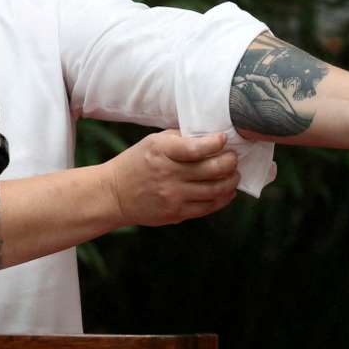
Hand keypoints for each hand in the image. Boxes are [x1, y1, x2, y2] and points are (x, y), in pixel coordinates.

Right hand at [102, 129, 239, 226]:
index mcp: (161, 151)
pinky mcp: (176, 212)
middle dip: (230, 162)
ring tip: (234, 174)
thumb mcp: (152, 142)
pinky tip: (227, 191)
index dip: (216, 143)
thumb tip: (209, 135)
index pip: (196, 148)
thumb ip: (179, 138)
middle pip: (212, 169)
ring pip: (215, 190)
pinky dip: (222, 198)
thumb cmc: (136, 163)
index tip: (223, 139)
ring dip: (230, 181)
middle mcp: (168, 174)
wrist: (114, 194)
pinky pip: (208, 207)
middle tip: (234, 158)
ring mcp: (173, 195)